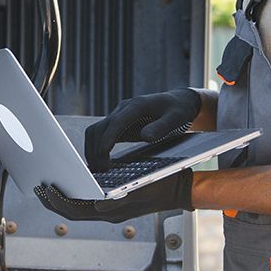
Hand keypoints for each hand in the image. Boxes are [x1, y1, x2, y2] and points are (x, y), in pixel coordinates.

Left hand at [35, 169, 192, 221]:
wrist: (180, 188)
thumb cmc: (162, 186)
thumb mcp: (143, 189)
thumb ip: (121, 199)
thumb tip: (99, 207)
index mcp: (112, 212)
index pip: (76, 211)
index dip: (57, 202)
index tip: (45, 189)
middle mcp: (108, 214)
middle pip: (72, 212)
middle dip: (52, 201)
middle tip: (36, 187)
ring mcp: (110, 210)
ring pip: (78, 208)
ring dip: (61, 198)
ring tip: (46, 185)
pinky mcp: (113, 203)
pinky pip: (87, 202)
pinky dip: (74, 194)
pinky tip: (68, 182)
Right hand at [84, 88, 201, 171]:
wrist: (178, 100)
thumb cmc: (178, 109)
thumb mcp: (176, 117)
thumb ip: (161, 127)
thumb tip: (145, 136)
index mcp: (137, 105)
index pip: (115, 123)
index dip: (106, 140)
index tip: (103, 156)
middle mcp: (123, 109)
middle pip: (99, 128)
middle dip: (95, 149)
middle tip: (101, 169)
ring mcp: (119, 115)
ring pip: (95, 131)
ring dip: (92, 149)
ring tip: (98, 168)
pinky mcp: (118, 123)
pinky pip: (101, 134)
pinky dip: (97, 147)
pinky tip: (101, 161)